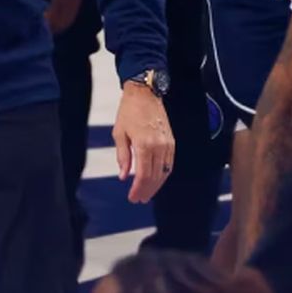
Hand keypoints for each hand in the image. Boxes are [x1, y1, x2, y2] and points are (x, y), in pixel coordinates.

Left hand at [114, 81, 174, 203]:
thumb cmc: (128, 111)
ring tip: (147, 193)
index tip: (133, 198)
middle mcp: (158, 147)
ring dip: (156, 185)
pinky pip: (170, 163)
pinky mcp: (172, 141)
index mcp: (144, 145)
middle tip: (139, 199)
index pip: (142, 175)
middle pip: (155, 176)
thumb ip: (123, 156)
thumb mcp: (119, 133)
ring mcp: (167, 144)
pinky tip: (156, 179)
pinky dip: (163, 174)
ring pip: (164, 172)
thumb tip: (123, 176)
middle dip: (147, 190)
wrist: (145, 93)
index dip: (138, 189)